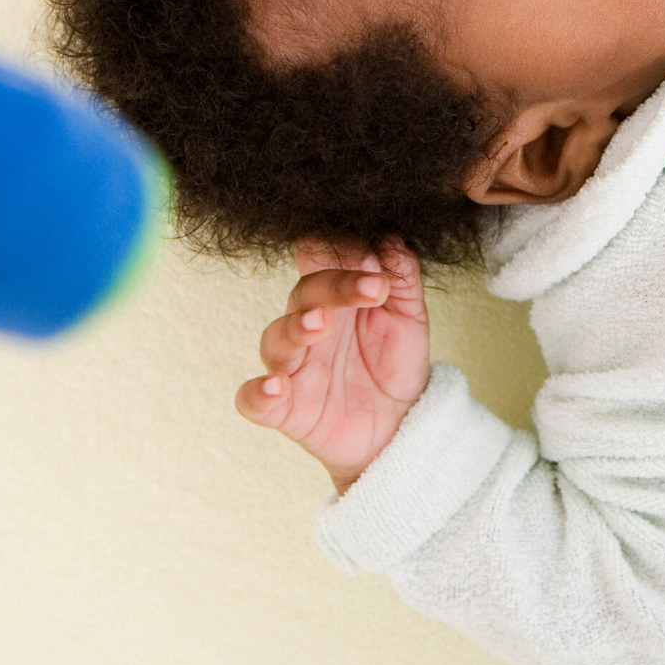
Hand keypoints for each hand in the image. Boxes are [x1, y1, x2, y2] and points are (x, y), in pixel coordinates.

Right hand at [235, 240, 429, 491]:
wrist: (401, 425)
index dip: (344, 249)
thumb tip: (391, 240)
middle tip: (371, 286)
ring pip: (276, 338)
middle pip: (305, 292)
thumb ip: (402, 278)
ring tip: (319, 323)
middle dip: (335, 285)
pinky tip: (275, 386)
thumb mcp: (410, 317)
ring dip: (295, 327)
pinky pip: (254, 399)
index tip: (376, 259)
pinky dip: (258, 392)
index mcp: (335, 295)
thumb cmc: (396, 362)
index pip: (323, 256)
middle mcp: (309, 324)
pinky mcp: (285, 409)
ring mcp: (294, 365)